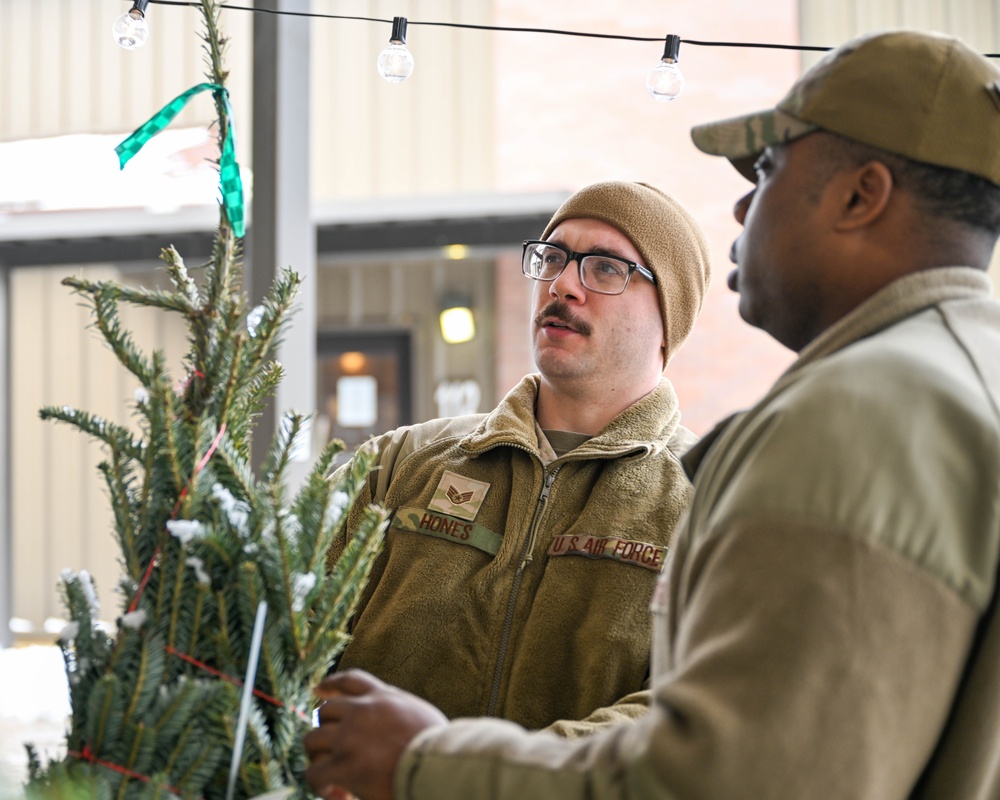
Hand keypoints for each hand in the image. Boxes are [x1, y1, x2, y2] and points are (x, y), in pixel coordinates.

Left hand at [304, 669, 447, 799]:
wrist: (440, 766)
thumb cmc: (440, 748)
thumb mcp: (421, 714)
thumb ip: (401, 711)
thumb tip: (396, 722)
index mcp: (384, 697)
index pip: (351, 681)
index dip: (331, 684)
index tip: (318, 690)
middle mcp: (362, 711)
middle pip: (325, 712)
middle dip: (324, 731)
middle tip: (331, 753)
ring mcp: (349, 736)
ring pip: (313, 740)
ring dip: (319, 759)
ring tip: (333, 778)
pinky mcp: (344, 765)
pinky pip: (314, 773)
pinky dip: (320, 786)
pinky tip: (339, 795)